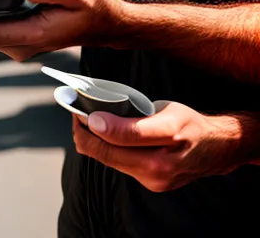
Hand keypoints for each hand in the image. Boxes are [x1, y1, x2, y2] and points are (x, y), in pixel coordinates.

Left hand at [74, 101, 252, 191]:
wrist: (217, 149)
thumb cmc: (190, 124)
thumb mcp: (166, 112)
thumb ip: (132, 119)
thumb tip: (98, 120)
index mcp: (165, 140)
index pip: (117, 138)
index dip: (92, 124)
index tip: (80, 110)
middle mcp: (159, 167)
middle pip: (104, 153)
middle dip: (84, 133)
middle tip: (77, 113)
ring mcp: (155, 180)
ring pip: (108, 160)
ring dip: (94, 142)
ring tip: (88, 122)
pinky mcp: (152, 185)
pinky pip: (119, 166)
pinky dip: (108, 151)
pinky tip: (106, 137)